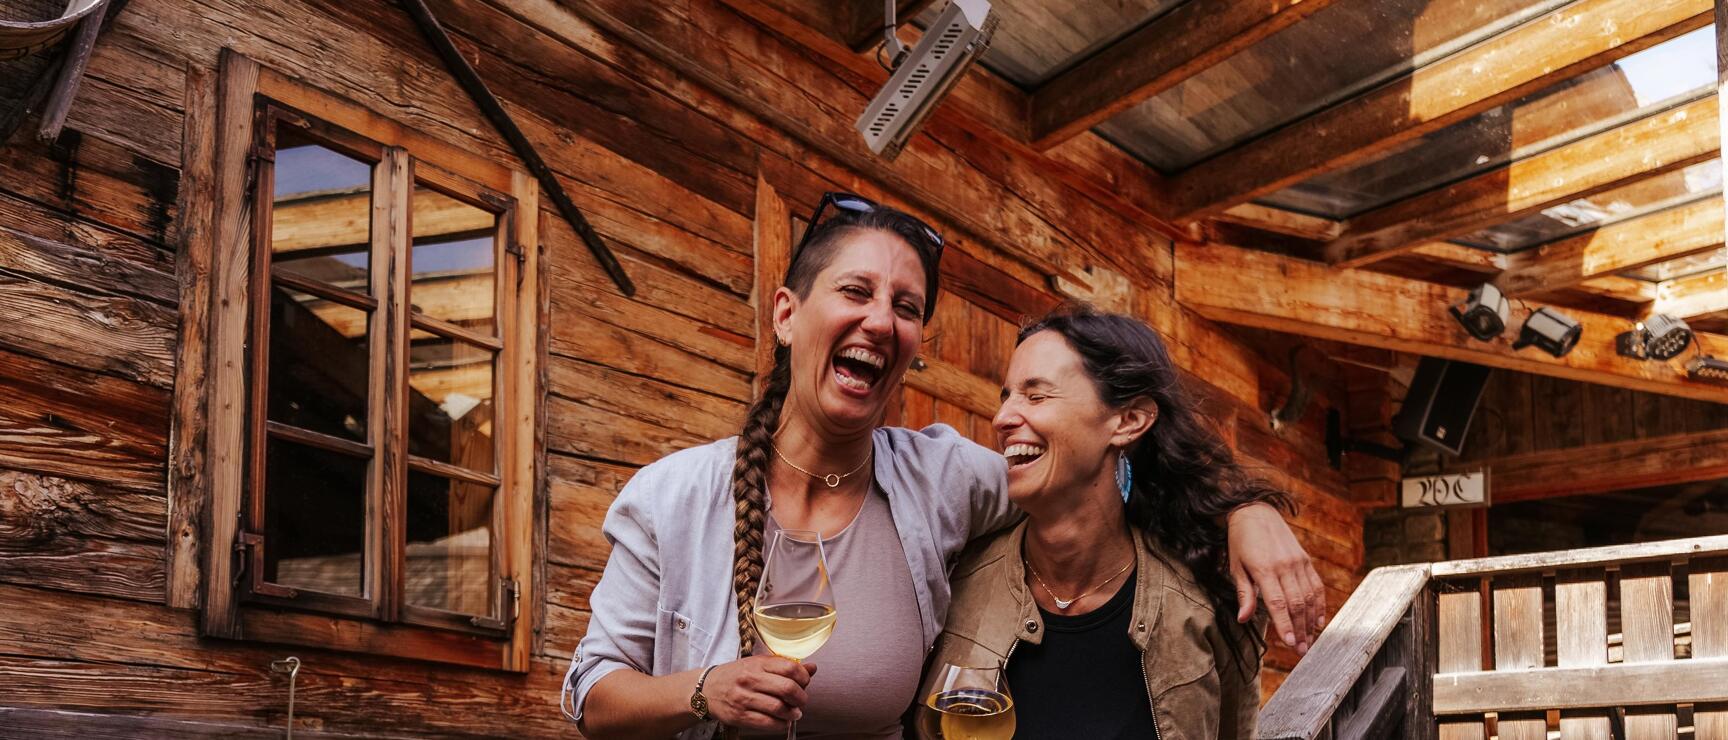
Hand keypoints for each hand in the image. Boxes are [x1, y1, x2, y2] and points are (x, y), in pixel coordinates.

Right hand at [701, 656, 818, 730]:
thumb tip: (812, 668)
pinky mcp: (740, 716)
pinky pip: (767, 723)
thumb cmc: (737, 675)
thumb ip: (784, 666)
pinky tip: (783, 722)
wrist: (706, 689)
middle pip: (787, 689)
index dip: (804, 677)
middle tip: (802, 702)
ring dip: (792, 714)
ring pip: (779, 708)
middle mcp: (750, 679)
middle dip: (801, 698)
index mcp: (757, 664)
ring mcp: (744, 698)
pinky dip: (780, 724)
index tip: (805, 683)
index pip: (790, 668)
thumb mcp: (758, 665)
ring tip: (794, 714)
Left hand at [1227, 502, 1324, 653]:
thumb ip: (1244, 593)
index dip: (1284, 624)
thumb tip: (1244, 618)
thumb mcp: (1236, 567)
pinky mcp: (1306, 560)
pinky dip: (1320, 604)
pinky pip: (1316, 585)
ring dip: (1310, 622)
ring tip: (1309, 641)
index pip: (1277, 603)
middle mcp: (1285, 566)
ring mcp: (1298, 562)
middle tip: (1301, 650)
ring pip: (1309, 597)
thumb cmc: (1241, 542)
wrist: (1256, 512)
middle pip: (1296, 604)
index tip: (1289, 643)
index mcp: (1264, 569)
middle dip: (1300, 629)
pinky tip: (1319, 621)